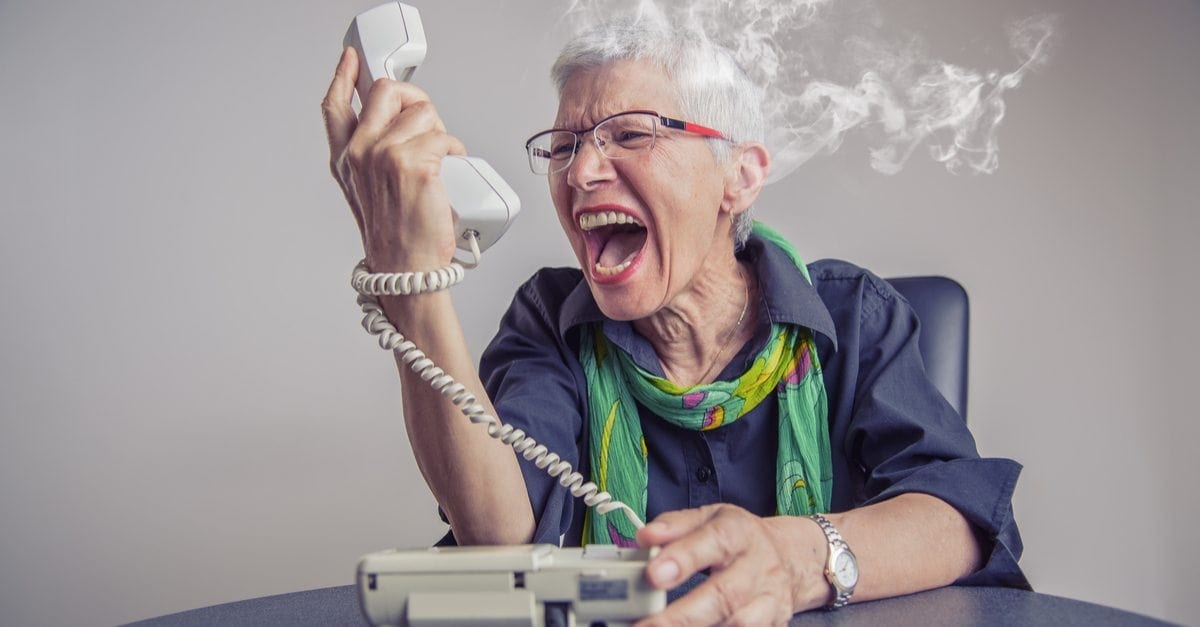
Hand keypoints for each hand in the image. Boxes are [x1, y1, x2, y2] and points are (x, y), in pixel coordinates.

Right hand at [320, 47, 466, 271]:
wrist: (406, 268)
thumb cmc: (395, 234)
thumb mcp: (368, 191)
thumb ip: (372, 156)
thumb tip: (399, 126)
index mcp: (345, 158)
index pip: (335, 106)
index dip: (343, 76)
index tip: (352, 59)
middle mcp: (359, 153)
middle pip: (387, 92)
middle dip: (415, 101)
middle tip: (427, 127)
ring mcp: (384, 156)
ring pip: (423, 113)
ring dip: (440, 133)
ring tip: (439, 162)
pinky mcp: (414, 165)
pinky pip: (444, 137)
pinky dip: (454, 151)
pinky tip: (448, 173)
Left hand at [634, 504, 831, 625]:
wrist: (790, 558)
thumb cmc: (738, 538)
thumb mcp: (709, 518)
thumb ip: (675, 526)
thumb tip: (644, 537)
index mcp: (738, 532)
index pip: (713, 543)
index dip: (683, 559)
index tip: (653, 575)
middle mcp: (756, 567)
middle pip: (724, 595)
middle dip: (683, 616)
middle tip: (648, 625)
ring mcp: (768, 600)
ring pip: (740, 623)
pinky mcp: (774, 623)